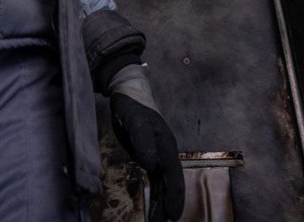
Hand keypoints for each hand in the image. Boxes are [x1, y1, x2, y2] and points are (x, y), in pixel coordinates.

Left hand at [109, 66, 183, 220]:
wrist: (128, 94)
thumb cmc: (132, 106)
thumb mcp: (135, 121)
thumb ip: (143, 141)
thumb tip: (151, 164)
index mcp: (166, 144)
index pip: (173, 174)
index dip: (174, 195)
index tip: (173, 215)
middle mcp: (165, 152)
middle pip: (171, 183)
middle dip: (169, 204)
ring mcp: (158, 155)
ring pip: (164, 184)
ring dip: (162, 203)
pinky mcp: (149, 156)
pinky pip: (156, 180)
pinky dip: (156, 195)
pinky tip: (153, 208)